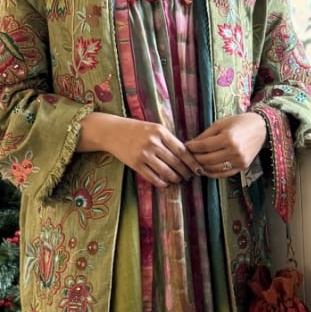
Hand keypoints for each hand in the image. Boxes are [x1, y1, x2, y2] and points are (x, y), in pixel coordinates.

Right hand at [79, 113, 201, 187]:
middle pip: (176, 162)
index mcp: (160, 132)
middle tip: (190, 177)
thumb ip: (168, 139)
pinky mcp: (135, 164)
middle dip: (185, 172)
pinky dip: (162, 182)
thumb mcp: (154, 128)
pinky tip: (165, 183)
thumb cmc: (136, 129)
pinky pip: (153, 177)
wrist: (112, 131)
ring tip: (178, 180)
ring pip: (166, 172)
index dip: (192, 162)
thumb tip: (186, 154)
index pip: (182, 150)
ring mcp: (143, 154)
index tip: (199, 169)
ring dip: (175, 178)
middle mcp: (153, 142)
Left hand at [186, 113, 267, 178]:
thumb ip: (206, 135)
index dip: (192, 147)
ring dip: (201, 166)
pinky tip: (205, 168)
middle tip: (188, 155)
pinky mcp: (242, 167)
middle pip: (207, 159)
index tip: (186, 146)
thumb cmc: (240, 123)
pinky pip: (222, 174)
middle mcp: (234, 151)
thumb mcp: (221, 124)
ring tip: (195, 162)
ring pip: (213, 169)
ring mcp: (238, 161)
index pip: (204, 146)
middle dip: (194, 158)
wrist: (261, 129)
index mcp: (228, 138)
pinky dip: (211, 173)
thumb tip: (191, 144)